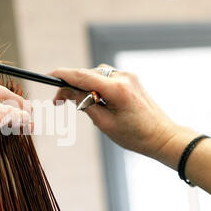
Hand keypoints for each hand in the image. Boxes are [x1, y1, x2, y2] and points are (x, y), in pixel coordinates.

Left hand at [0, 77, 31, 162]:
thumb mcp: (0, 114)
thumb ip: (17, 114)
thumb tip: (28, 118)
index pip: (2, 91)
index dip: (19, 102)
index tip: (31, 112)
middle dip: (13, 114)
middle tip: (27, 123)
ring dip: (3, 124)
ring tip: (18, 131)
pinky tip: (0, 138)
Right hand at [50, 65, 178, 157]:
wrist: (163, 136)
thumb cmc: (135, 135)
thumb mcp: (104, 123)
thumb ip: (84, 104)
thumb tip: (68, 91)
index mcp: (117, 89)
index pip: (82, 76)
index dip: (62, 75)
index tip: (48, 76)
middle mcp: (123, 77)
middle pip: (87, 74)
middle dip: (70, 85)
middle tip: (58, 102)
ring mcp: (128, 76)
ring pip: (95, 74)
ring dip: (83, 86)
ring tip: (79, 105)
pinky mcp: (130, 79)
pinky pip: (105, 78)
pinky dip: (95, 86)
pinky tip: (95, 101)